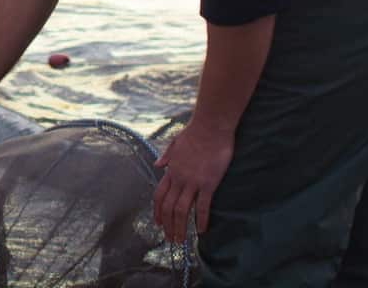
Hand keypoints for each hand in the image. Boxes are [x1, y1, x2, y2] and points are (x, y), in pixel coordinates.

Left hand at [153, 120, 234, 242]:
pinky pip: (203, 206)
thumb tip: (157, 165)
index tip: (158, 223)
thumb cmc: (195, 132)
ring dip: (180, 227)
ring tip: (181, 240)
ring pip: (182, 210)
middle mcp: (179, 178)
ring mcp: (193, 182)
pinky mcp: (208, 183)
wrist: (210, 126)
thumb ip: (166, 156)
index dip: (157, 211)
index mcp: (171, 170)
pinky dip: (200, 220)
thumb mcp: (174, 143)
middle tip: (169, 238)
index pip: (159, 195)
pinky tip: (201, 231)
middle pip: (168, 207)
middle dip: (167, 224)